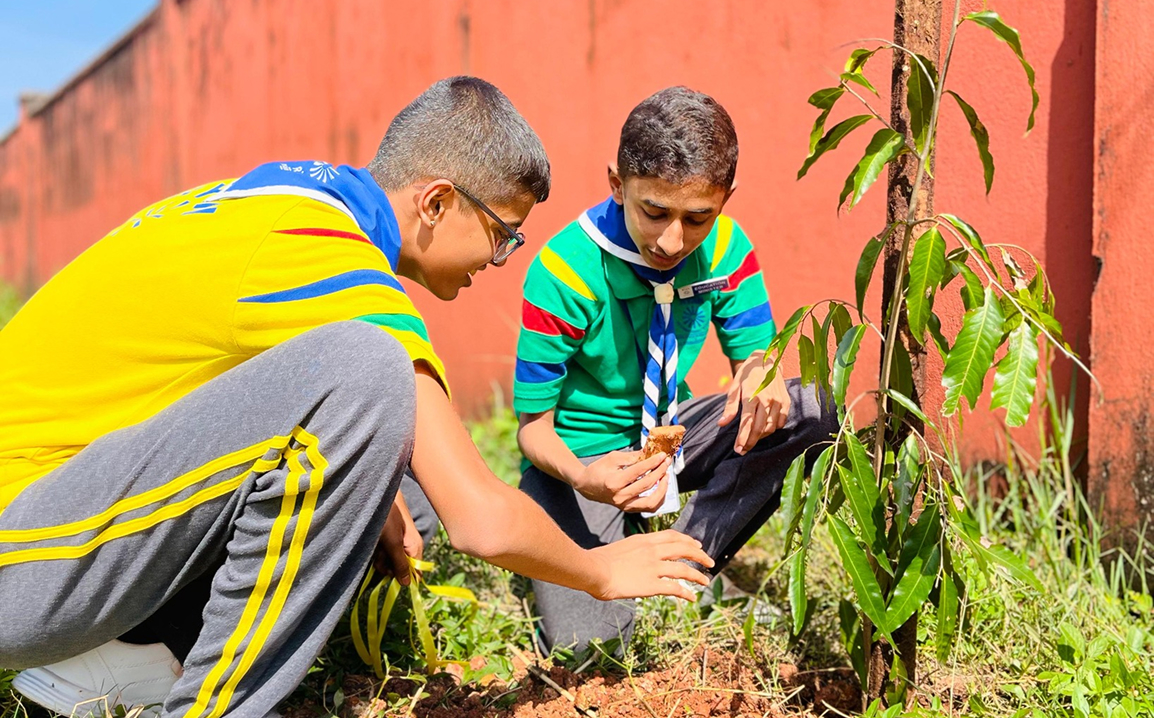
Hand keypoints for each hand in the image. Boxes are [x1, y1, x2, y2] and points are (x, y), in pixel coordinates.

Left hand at [374, 494, 422, 584]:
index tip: (392, 580)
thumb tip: (408, 584)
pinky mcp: (386, 543)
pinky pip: (382, 555)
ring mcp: (396, 546)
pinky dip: (376, 552)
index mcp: (415, 548)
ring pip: (388, 563)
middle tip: (381, 555)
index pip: (415, 572)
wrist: (376, 497)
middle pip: (399, 570)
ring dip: (380, 559)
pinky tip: (374, 544)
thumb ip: (400, 563)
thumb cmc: (387, 517)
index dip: (405, 578)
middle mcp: (407, 549)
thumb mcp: (394, 542)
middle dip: (387, 566)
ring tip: (376, 546)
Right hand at [571, 450, 671, 511]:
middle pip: (647, 485)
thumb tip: (651, 453)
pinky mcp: (628, 509)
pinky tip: (661, 487)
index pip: (639, 471)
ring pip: (651, 502)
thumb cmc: (599, 470)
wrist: (587, 486)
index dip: (653, 462)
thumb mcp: (613, 458)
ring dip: (662, 489)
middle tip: (666, 462)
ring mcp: (625, 505)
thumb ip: (633, 457)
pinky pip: (648, 508)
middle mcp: (620, 496)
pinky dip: (658, 498)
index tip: (662, 455)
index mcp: (614, 482)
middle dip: (660, 472)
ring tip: (665, 476)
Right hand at [587, 530, 714, 600]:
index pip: (672, 536)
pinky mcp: (651, 584)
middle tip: (709, 561)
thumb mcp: (622, 547)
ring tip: (706, 581)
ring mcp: (653, 567)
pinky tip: (692, 597)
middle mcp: (652, 551)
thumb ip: (635, 550)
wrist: (594, 569)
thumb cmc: (600, 560)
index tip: (696, 544)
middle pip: (683, 549)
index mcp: (644, 540)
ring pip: (684, 569)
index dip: (687, 540)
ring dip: (697, 575)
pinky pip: (675, 588)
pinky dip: (686, 593)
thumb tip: (638, 557)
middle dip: (699, 555)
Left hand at [719, 351, 790, 454]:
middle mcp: (766, 400)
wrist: (765, 361)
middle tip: (743, 450)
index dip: (742, 439)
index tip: (738, 449)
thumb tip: (721, 424)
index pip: (747, 423)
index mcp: (751, 396)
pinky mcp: (786, 402)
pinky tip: (765, 429)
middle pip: (759, 429)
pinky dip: (773, 428)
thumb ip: (729, 407)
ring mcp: (778, 401)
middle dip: (750, 442)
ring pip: (771, 427)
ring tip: (752, 438)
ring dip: (761, 436)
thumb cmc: (746, 375)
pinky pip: (781, 422)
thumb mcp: (734, 388)